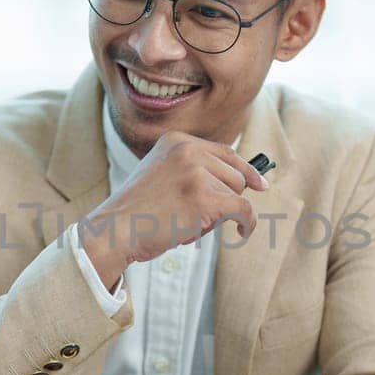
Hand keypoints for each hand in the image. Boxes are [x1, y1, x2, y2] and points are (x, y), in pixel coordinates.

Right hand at [81, 132, 268, 288]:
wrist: (115, 229)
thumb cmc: (137, 212)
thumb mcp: (161, 176)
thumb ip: (192, 171)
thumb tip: (242, 181)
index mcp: (176, 141)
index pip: (225, 152)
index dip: (245, 170)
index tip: (260, 184)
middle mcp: (188, 150)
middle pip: (235, 174)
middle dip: (225, 198)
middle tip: (196, 216)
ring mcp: (196, 173)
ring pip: (237, 193)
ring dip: (221, 214)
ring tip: (189, 223)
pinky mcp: (205, 198)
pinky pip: (243, 209)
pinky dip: (248, 224)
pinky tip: (241, 232)